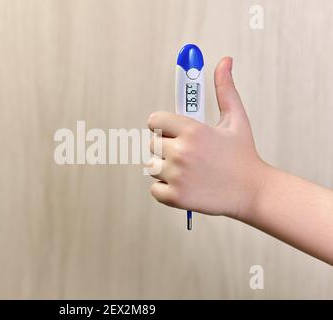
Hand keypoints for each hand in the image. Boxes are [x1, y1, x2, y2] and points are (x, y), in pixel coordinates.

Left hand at [147, 57, 269, 218]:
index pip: (154, 120)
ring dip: (165, 169)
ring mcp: (177, 176)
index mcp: (192, 130)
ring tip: (190, 171)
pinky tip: (186, 186)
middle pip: (152, 144)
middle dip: (166, 148)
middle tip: (189, 155)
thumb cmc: (243, 155)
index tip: (173, 132)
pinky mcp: (175, 197)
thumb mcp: (236, 119)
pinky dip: (166, 190)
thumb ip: (224, 89)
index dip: (163, 125)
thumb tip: (224, 61)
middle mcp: (181, 151)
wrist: (253, 192)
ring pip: (152, 167)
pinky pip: (154, 189)